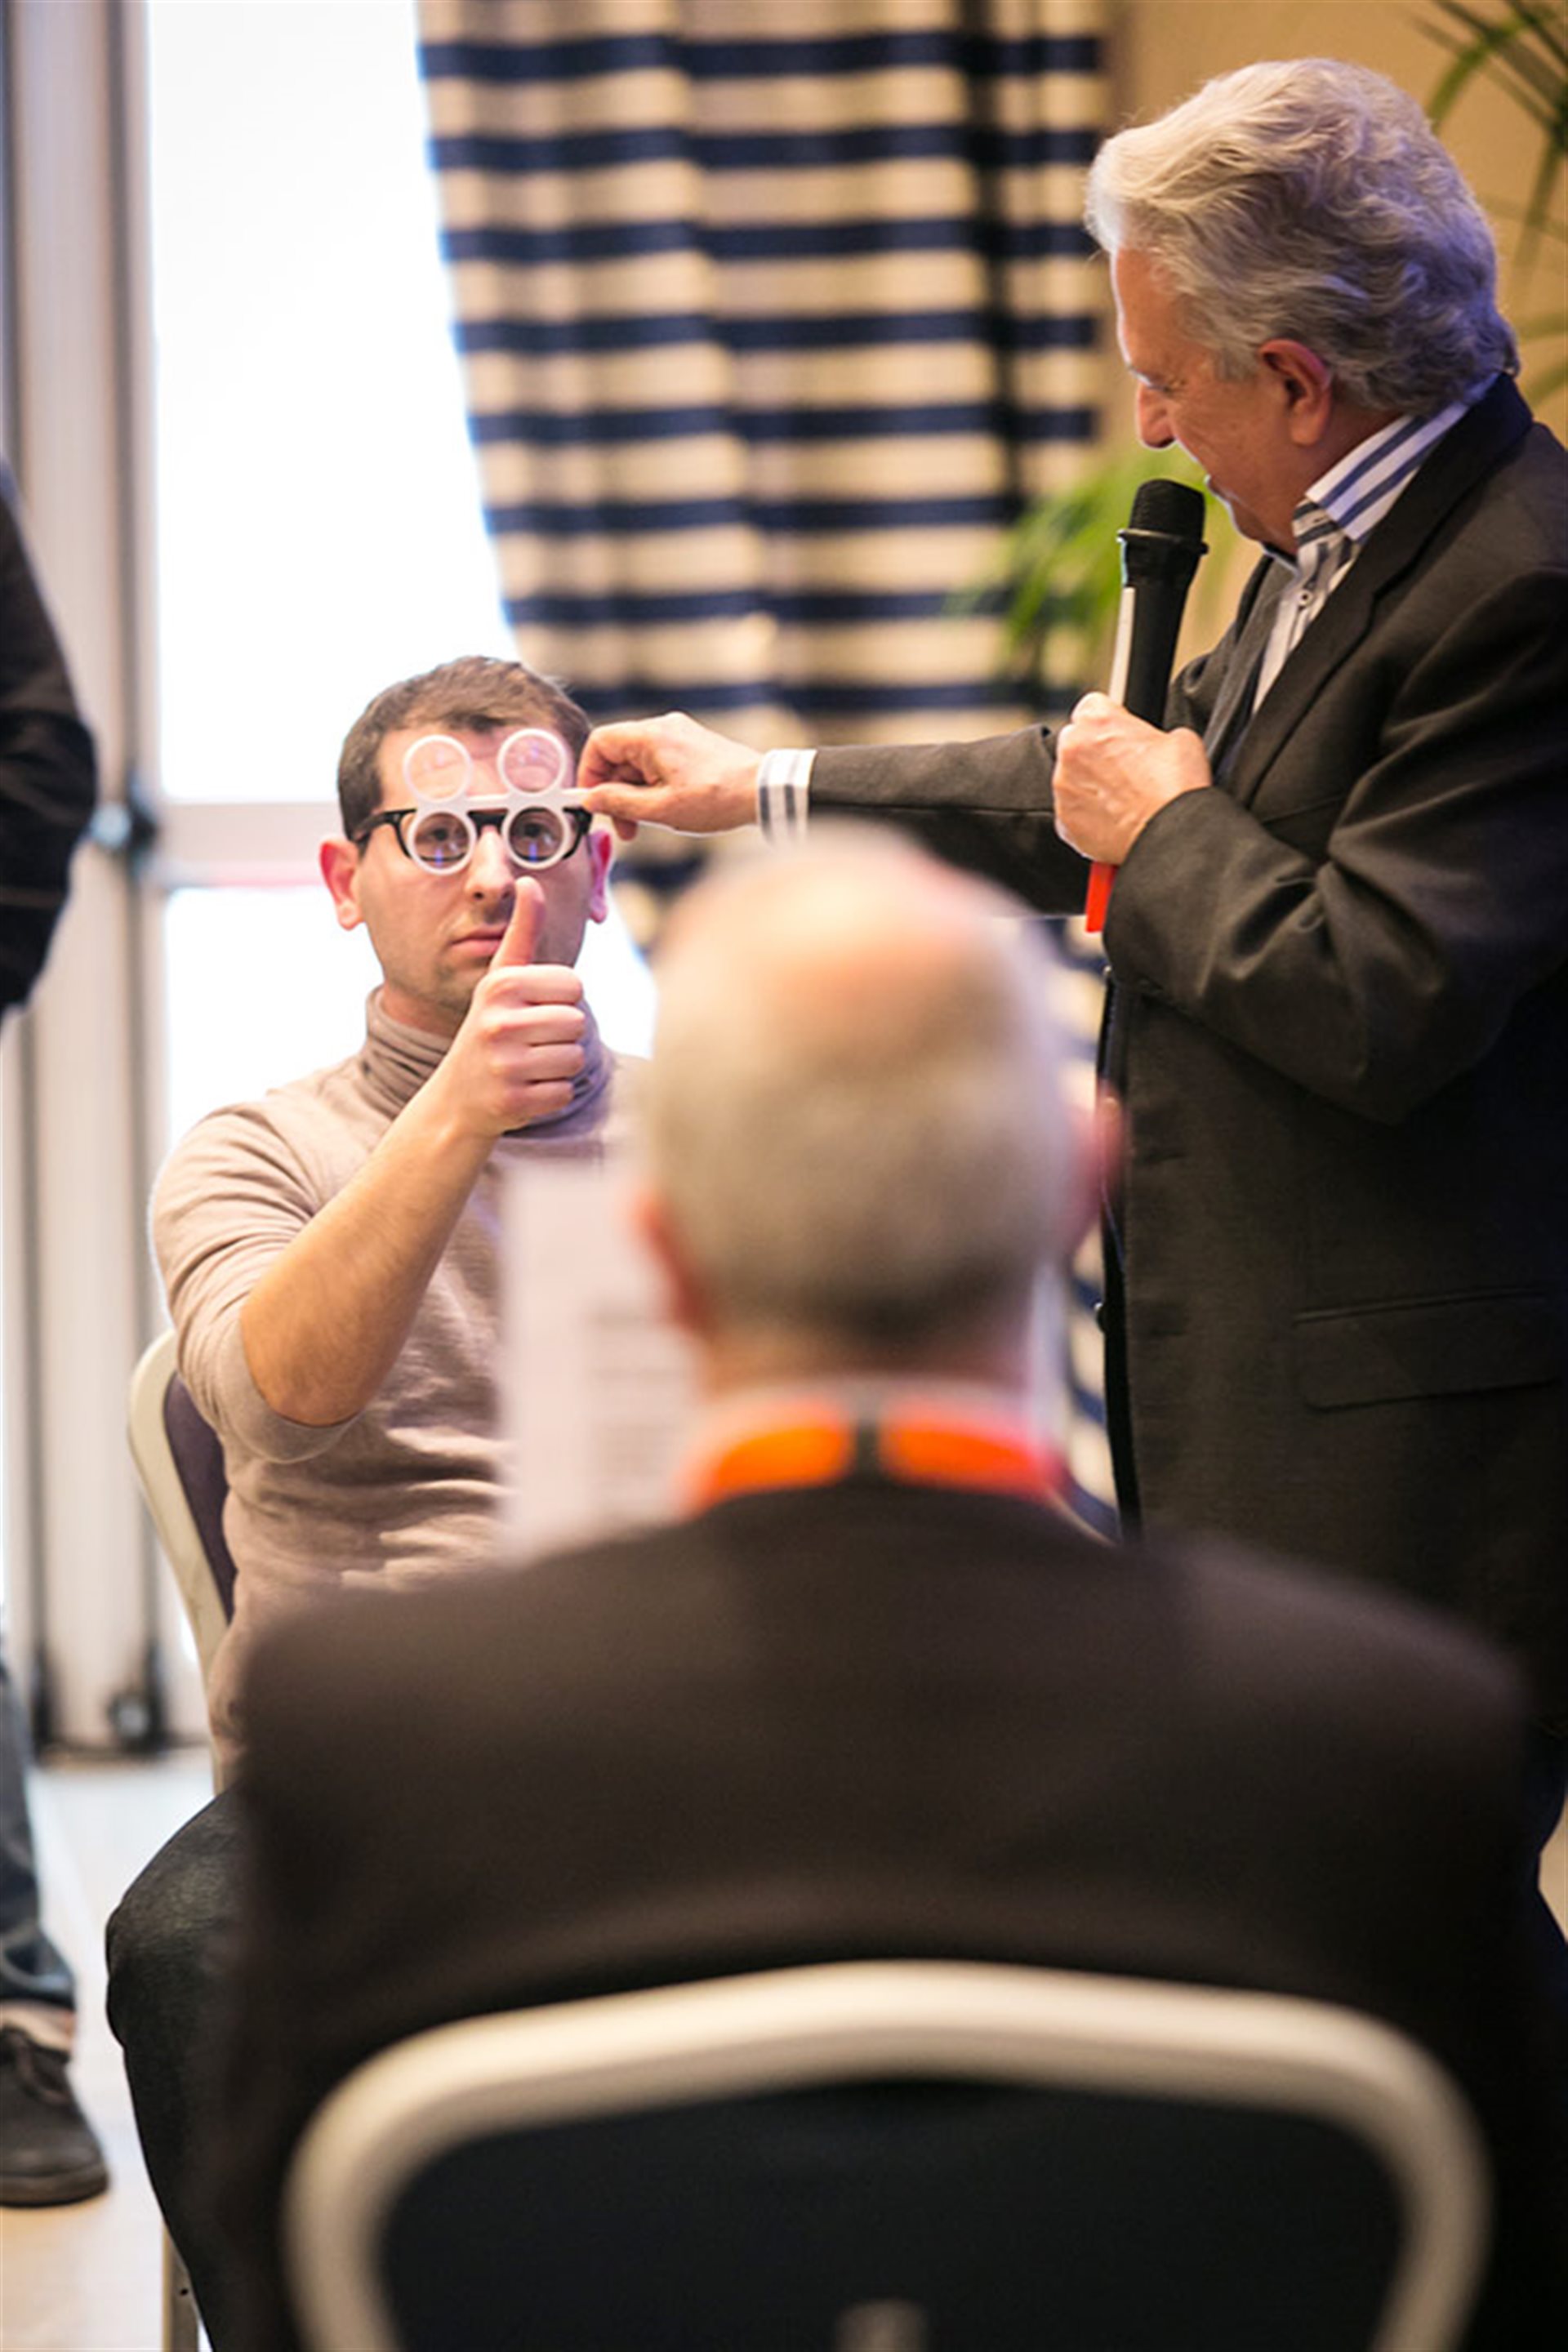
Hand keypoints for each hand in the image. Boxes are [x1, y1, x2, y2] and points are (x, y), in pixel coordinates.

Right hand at [440, 884, 585, 1136]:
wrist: (458, 1095)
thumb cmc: (492, 1026)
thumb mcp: (500, 978)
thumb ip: (522, 931)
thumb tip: (529, 880)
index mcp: (500, 985)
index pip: (574, 985)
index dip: (561, 1000)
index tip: (531, 1010)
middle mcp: (497, 1023)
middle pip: (578, 1022)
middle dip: (562, 1034)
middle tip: (529, 1041)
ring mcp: (504, 1065)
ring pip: (575, 1058)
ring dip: (558, 1065)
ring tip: (527, 1064)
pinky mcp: (513, 1102)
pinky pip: (565, 1091)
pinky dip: (552, 1093)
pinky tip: (525, 1088)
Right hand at [577, 711, 760, 841]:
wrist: (763, 792)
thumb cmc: (717, 798)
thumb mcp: (661, 809)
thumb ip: (619, 803)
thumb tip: (590, 799)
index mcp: (651, 736)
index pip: (600, 742)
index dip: (589, 772)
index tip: (592, 801)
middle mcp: (664, 728)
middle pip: (619, 756)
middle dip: (615, 793)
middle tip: (623, 827)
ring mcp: (679, 737)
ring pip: (639, 764)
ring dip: (634, 795)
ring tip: (643, 826)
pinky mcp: (692, 748)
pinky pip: (659, 765)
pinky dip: (653, 788)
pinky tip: (664, 812)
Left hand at [1053, 694, 1210, 864]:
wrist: (1172, 832)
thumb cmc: (1177, 786)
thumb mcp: (1180, 738)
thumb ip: (1153, 733)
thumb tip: (1152, 745)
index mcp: (1096, 721)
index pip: (1091, 707)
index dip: (1109, 722)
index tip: (1120, 736)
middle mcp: (1072, 749)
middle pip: (1075, 741)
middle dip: (1094, 752)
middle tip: (1124, 770)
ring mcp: (1064, 786)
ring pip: (1070, 778)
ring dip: (1089, 784)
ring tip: (1121, 799)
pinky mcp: (1064, 820)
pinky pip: (1071, 811)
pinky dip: (1087, 815)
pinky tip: (1113, 818)